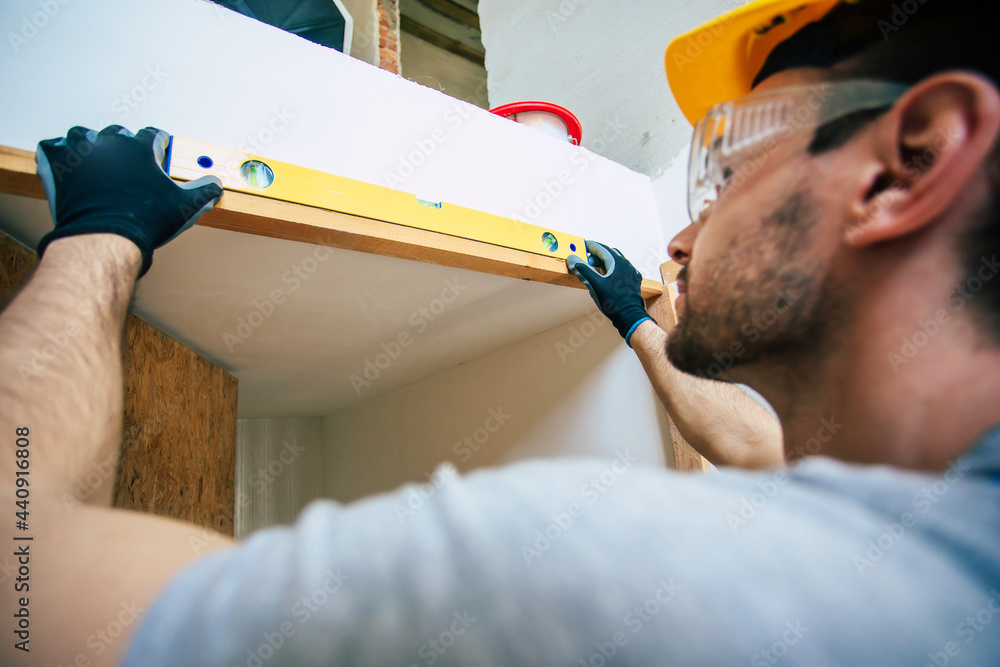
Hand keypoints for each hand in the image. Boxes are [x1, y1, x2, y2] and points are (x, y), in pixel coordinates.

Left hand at [35, 125, 222, 276]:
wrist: (104, 235)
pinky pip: (51, 147)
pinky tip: (64, 162)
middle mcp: (111, 144)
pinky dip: (57, 153)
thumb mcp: (185, 207)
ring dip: (89, 143)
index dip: (158, 142)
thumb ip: (204, 191)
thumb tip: (215, 184)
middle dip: (123, 145)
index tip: (159, 149)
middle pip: (118, 134)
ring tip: (94, 155)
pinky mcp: (58, 165)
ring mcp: (81, 152)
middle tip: (127, 160)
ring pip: (83, 135)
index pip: (153, 135)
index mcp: (141, 149)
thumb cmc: (143, 220)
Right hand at [566, 240, 653, 346]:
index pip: (602, 249)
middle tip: (586, 259)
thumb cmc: (614, 302)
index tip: (584, 244)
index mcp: (618, 263)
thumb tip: (573, 259)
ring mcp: (631, 273)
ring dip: (604, 262)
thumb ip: (583, 270)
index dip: (591, 246)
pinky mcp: (633, 282)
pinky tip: (606, 277)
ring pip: (616, 262)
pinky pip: (621, 271)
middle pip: (610, 254)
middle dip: (597, 255)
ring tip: (594, 268)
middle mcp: (627, 265)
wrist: (630, 316)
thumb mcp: (595, 284)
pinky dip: (612, 270)